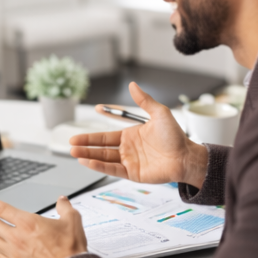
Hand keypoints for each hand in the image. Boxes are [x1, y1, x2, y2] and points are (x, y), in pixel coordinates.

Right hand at [68, 81, 208, 186]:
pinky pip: (113, 169)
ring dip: (88, 155)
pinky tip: (88, 162)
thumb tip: (132, 84)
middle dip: (85, 145)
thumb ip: (144, 100)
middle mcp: (127, 149)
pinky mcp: (133, 173)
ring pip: (103, 158)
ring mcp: (129, 162)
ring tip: (74, 152)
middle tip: (71, 143)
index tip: (80, 129)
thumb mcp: (159, 113)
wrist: (187, 157)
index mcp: (130, 136)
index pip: (106, 134)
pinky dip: (99, 166)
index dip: (93, 132)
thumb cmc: (176, 137)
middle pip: (100, 147)